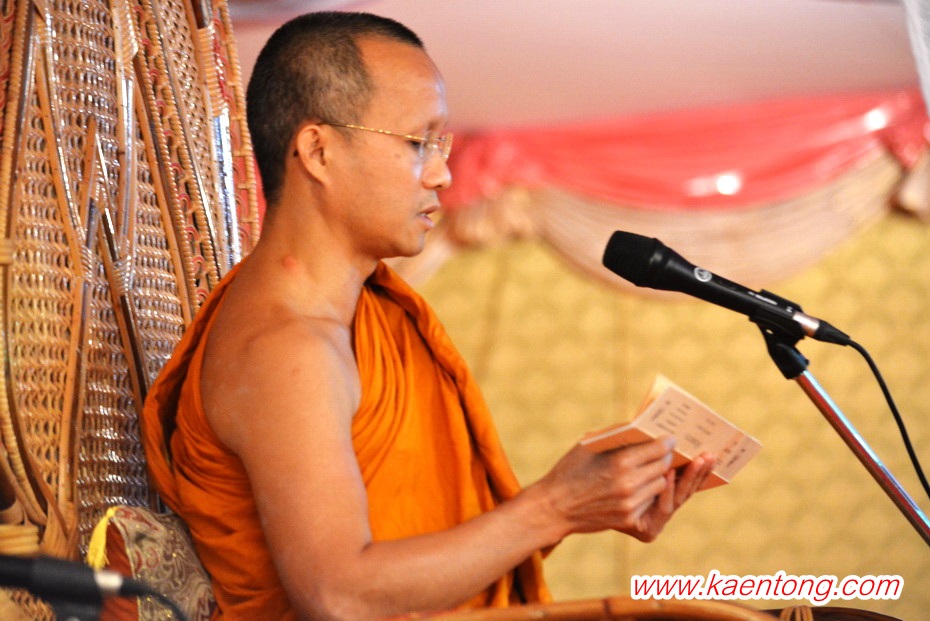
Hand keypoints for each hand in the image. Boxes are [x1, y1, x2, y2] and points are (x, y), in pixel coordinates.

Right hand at [531, 438, 714, 543]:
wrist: (554, 507)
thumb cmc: (569, 470)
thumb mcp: (588, 445)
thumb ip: (616, 435)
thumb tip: (639, 426)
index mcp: (619, 461)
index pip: (659, 449)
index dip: (667, 442)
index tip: (670, 438)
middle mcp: (628, 483)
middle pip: (663, 466)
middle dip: (665, 457)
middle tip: (665, 452)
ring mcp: (630, 503)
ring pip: (660, 484)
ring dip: (658, 475)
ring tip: (651, 468)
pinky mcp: (628, 518)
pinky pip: (649, 501)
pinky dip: (647, 492)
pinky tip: (640, 485)